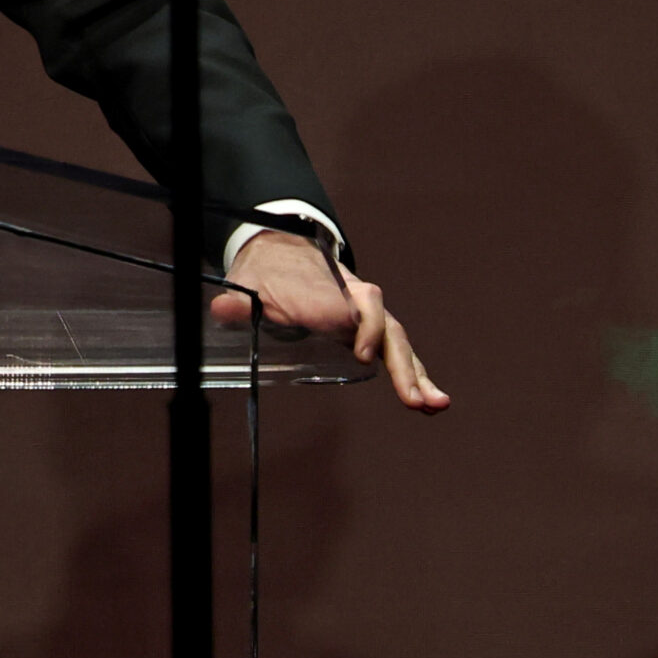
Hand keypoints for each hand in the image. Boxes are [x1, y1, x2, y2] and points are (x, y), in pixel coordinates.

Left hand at [213, 231, 449, 412]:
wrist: (281, 251)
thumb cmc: (267, 274)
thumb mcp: (248, 284)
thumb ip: (240, 300)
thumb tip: (222, 308)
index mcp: (327, 289)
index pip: (353, 304)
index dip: (363, 325)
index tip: (361, 353)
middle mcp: (354, 300)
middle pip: (386, 326)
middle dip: (400, 362)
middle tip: (411, 397)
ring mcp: (365, 316)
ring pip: (398, 342)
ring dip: (417, 374)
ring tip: (435, 406)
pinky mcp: (368, 332)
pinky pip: (395, 352)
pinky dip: (414, 375)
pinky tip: (428, 403)